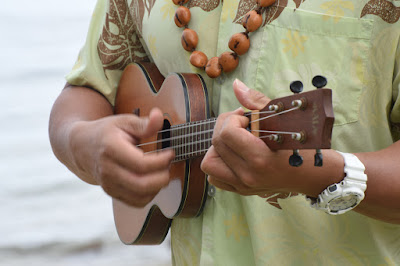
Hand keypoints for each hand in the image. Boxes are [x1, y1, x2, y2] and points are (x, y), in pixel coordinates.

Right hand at [70, 108, 174, 206]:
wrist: (82, 147)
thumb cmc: (107, 132)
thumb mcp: (124, 122)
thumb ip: (144, 123)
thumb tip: (159, 116)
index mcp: (111, 149)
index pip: (141, 164)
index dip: (161, 161)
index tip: (170, 152)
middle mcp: (107, 170)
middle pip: (141, 185)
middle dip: (162, 177)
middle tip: (168, 165)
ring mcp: (108, 184)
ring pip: (140, 197)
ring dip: (158, 187)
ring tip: (162, 172)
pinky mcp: (112, 193)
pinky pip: (136, 202)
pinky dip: (150, 195)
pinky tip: (153, 181)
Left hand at [201, 79, 293, 195]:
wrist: (315, 176)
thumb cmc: (304, 147)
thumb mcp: (284, 120)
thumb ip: (256, 102)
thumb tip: (236, 85)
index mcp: (260, 159)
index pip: (227, 132)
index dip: (234, 118)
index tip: (248, 117)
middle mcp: (248, 176)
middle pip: (216, 143)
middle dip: (225, 126)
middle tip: (242, 123)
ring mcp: (243, 186)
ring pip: (209, 162)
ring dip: (218, 147)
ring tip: (235, 140)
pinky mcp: (241, 191)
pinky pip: (214, 177)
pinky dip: (219, 163)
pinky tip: (234, 155)